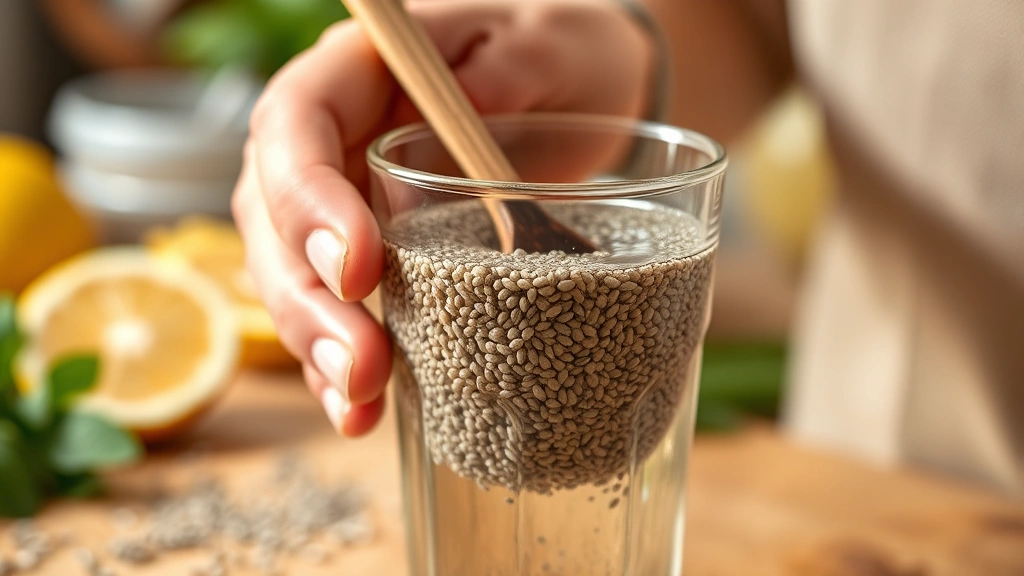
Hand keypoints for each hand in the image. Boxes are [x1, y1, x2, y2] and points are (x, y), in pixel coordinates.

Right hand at [232, 0, 654, 435]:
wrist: (573, 83)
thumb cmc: (555, 44)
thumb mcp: (547, 41)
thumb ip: (509, 68)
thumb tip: (461, 125)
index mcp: (356, 70)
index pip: (296, 123)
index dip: (310, 200)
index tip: (361, 267)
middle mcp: (333, 136)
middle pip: (274, 215)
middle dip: (308, 299)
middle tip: (360, 364)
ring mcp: (343, 198)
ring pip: (291, 273)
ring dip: (316, 345)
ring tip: (357, 404)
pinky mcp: (370, 251)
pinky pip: (336, 307)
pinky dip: (342, 362)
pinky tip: (361, 412)